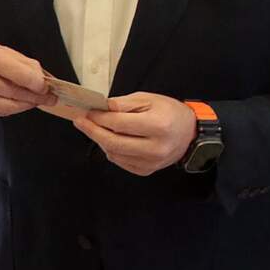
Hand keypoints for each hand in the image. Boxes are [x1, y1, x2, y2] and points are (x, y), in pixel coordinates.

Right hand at [0, 38, 55, 118]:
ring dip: (25, 105)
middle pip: (18, 94)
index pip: (23, 76)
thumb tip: (42, 77)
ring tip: (33, 100)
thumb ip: (19, 61)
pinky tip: (13, 102)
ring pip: (10, 108)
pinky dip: (9, 109)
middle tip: (49, 97)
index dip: (40, 84)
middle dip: (37, 97)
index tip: (47, 86)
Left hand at [73, 92, 196, 175]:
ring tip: (95, 129)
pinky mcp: (147, 170)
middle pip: (113, 143)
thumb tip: (100, 108)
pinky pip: (120, 162)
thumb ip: (123, 104)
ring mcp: (152, 162)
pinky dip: (111, 151)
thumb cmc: (168, 112)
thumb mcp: (148, 99)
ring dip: (100, 141)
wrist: (189, 133)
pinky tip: (110, 140)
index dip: (98, 118)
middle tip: (80, 122)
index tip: (87, 112)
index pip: (119, 124)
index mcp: (158, 125)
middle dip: (92, 131)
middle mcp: (156, 147)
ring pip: (114, 154)